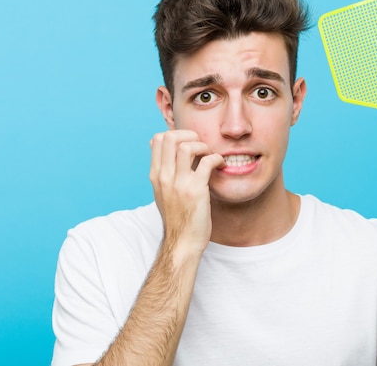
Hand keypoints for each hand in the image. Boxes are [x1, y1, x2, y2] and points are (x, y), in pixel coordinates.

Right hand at [149, 130, 224, 254]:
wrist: (182, 242)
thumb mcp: (162, 193)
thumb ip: (163, 172)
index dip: (176, 134)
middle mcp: (164, 177)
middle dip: (188, 134)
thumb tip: (164, 150)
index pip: (157, 139)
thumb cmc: (177, 218)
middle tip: (200, 145)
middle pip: (169, 137)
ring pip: (187, 146)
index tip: (189, 142)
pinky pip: (207, 162)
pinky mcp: (196, 190)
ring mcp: (179, 183)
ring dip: (202, 145)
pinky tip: (220, 164)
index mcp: (156, 175)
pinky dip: (217, 158)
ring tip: (209, 154)